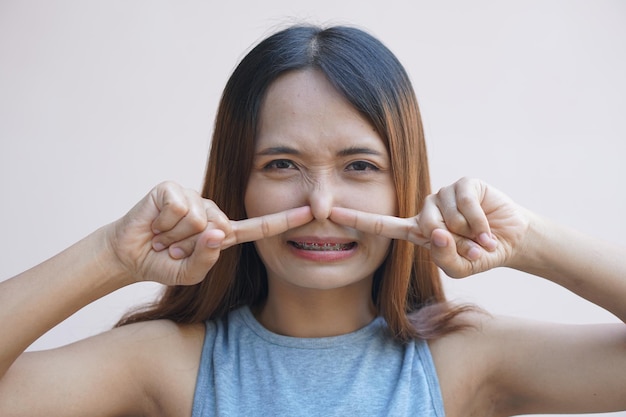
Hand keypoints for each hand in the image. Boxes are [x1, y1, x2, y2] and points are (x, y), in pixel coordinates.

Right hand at [107, 181, 312, 285]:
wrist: (128, 255)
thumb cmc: (162, 263)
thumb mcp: (189, 274)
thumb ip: (206, 260)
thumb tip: (217, 231)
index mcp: (223, 232)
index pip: (258, 227)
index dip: (285, 220)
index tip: (312, 212)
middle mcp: (213, 211)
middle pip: (220, 229)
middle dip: (191, 248)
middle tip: (174, 248)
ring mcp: (194, 197)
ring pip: (198, 220)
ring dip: (175, 237)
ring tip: (164, 237)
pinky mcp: (174, 189)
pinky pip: (180, 208)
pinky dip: (165, 224)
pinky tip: (156, 224)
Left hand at [330, 178, 529, 277]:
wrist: (512, 241)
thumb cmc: (479, 254)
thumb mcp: (460, 267)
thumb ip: (444, 256)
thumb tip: (435, 230)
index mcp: (417, 230)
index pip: (382, 225)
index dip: (357, 219)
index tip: (330, 213)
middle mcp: (426, 209)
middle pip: (423, 225)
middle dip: (451, 241)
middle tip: (469, 247)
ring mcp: (443, 194)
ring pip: (445, 215)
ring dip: (468, 233)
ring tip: (478, 236)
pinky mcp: (463, 183)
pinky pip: (463, 204)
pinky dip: (478, 223)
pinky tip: (487, 229)